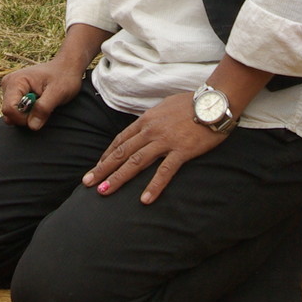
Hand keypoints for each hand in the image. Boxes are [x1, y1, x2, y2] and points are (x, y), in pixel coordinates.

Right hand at [0, 22, 107, 130]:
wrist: (66, 67)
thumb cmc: (64, 77)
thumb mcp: (58, 93)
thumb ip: (43, 108)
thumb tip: (32, 126)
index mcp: (16, 81)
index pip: (9, 109)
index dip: (23, 118)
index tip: (40, 114)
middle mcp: (8, 83)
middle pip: (8, 114)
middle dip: (26, 117)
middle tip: (43, 106)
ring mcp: (9, 88)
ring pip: (11, 114)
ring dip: (27, 114)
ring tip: (41, 102)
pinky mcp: (13, 93)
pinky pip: (15, 111)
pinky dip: (27, 112)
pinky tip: (37, 102)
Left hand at [83, 92, 226, 203]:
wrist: (214, 102)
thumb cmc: (191, 104)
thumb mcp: (164, 107)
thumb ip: (152, 119)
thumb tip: (143, 128)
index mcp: (146, 120)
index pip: (120, 140)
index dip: (106, 155)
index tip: (97, 167)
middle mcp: (151, 131)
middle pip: (122, 152)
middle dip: (103, 169)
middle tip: (87, 183)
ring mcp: (165, 141)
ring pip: (136, 162)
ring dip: (118, 178)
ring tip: (104, 191)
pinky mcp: (182, 150)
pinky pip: (165, 171)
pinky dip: (153, 186)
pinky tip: (144, 200)